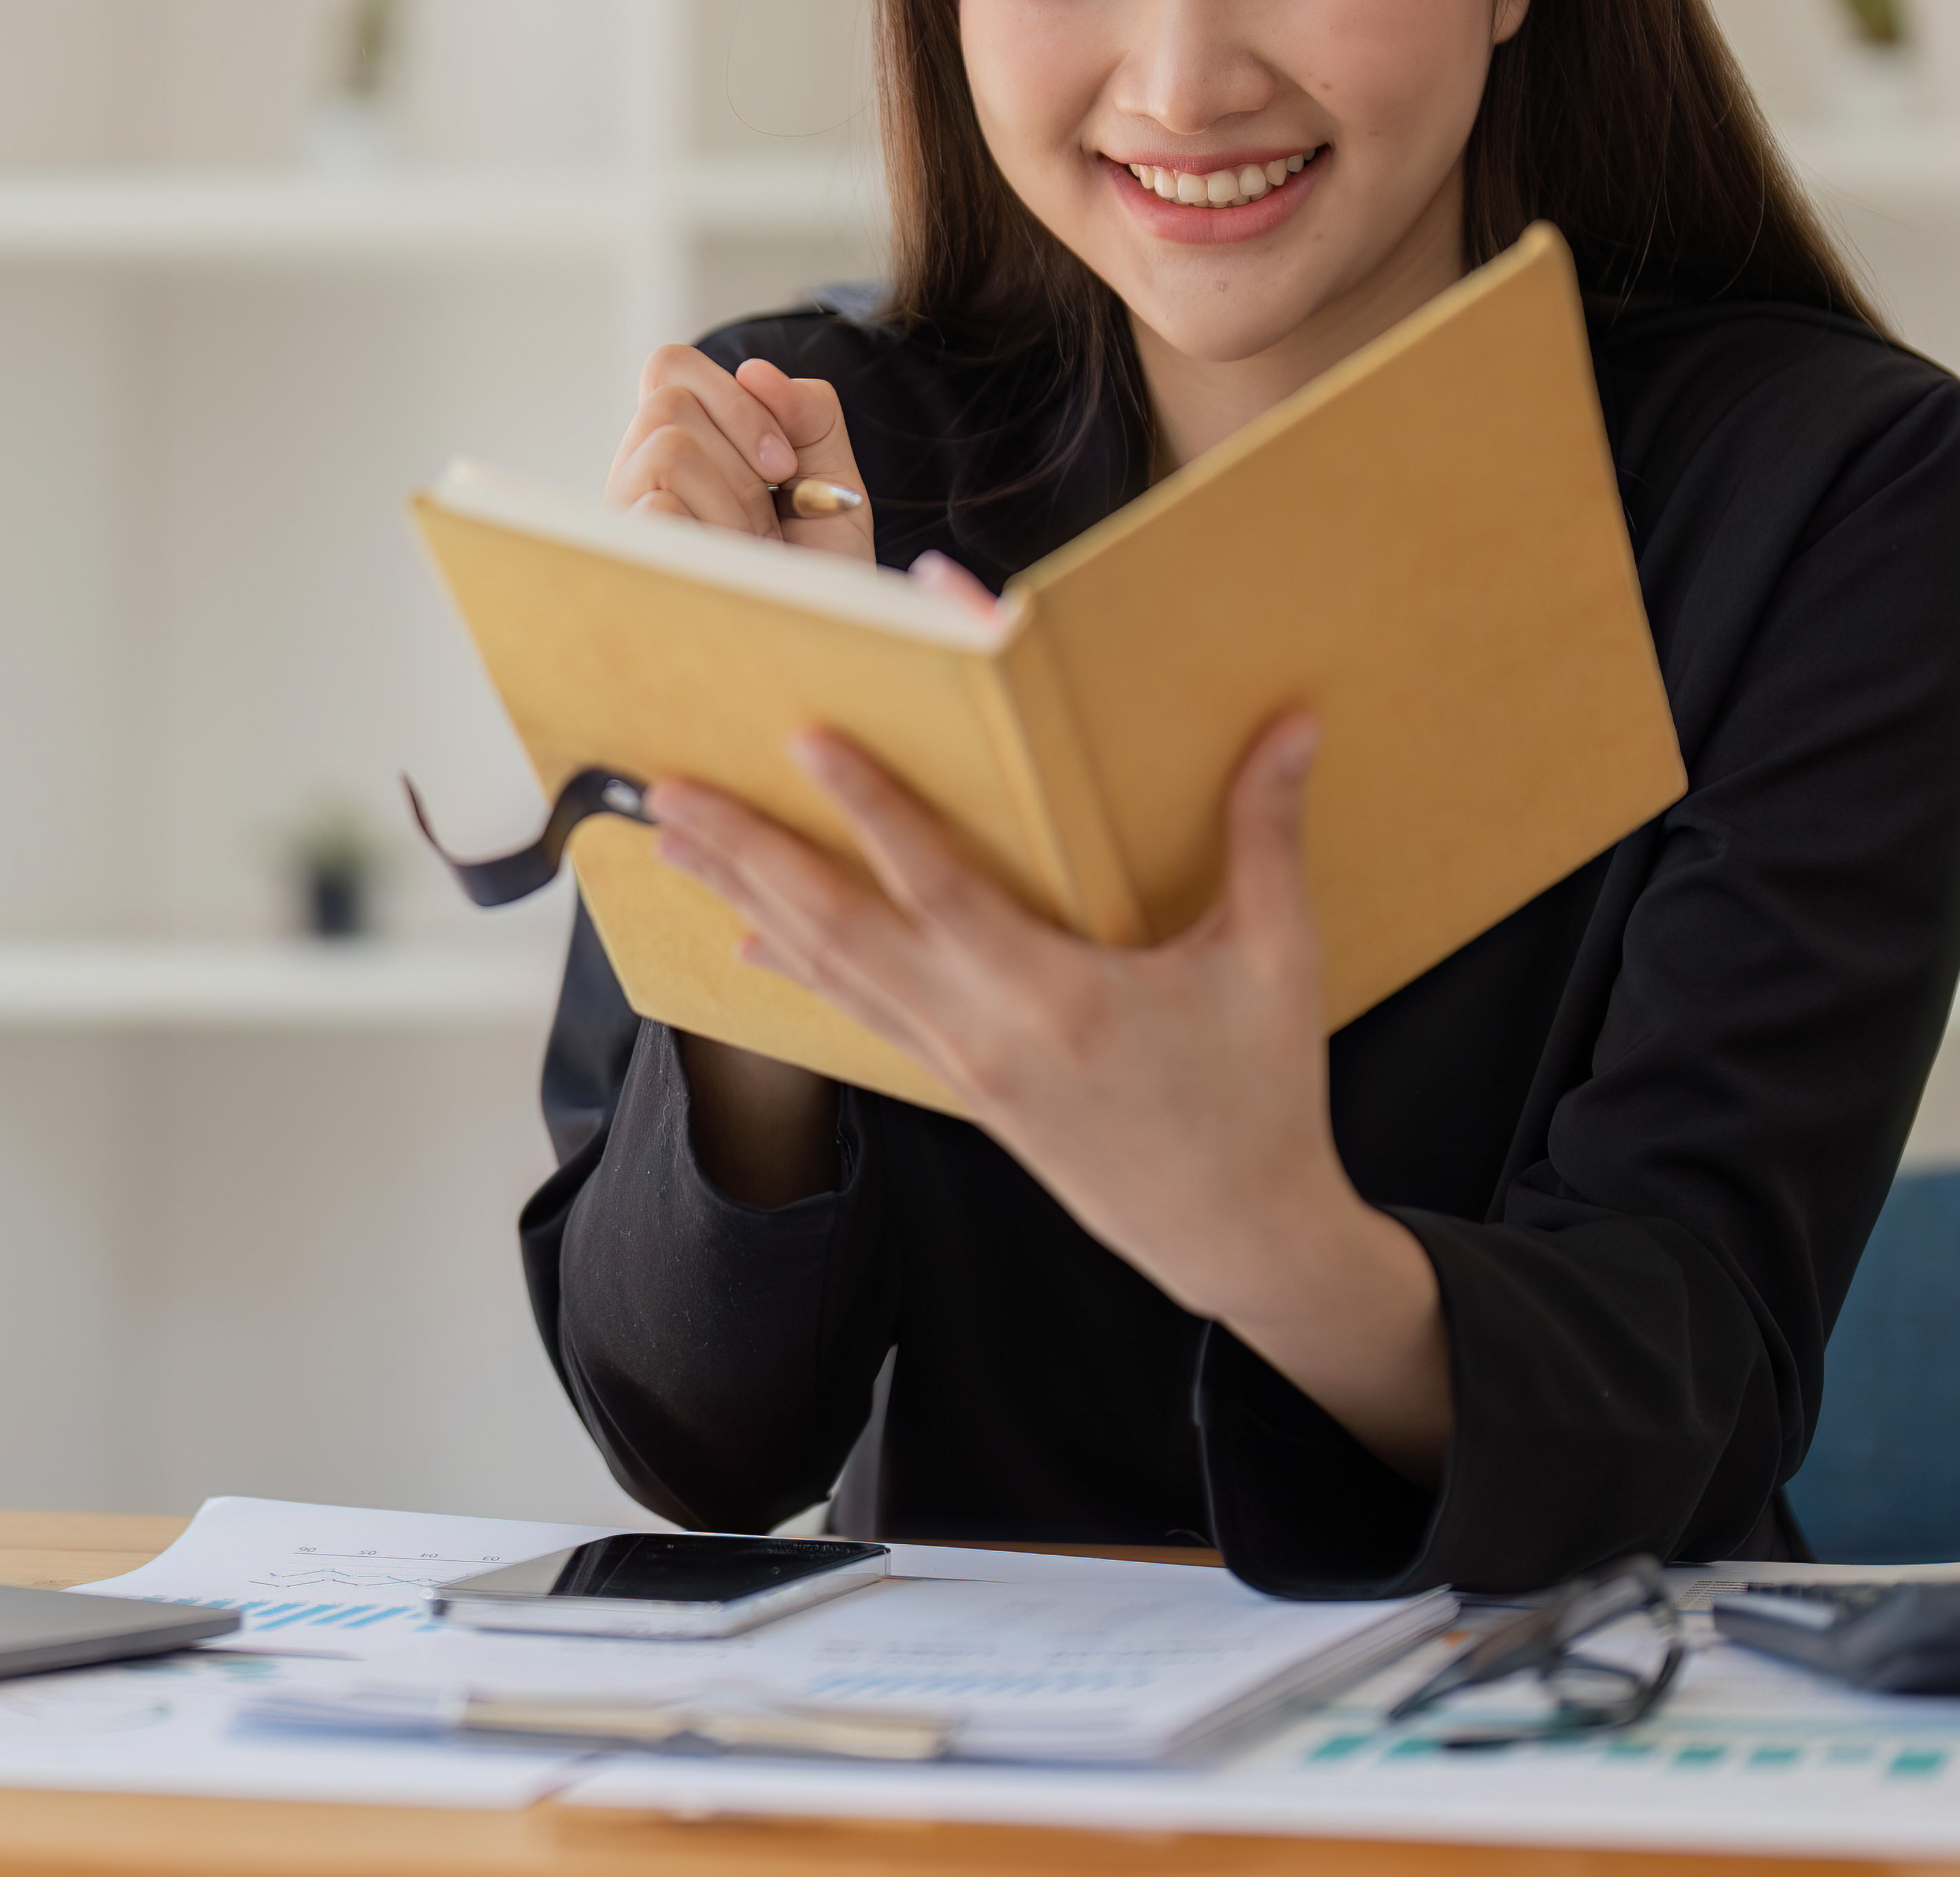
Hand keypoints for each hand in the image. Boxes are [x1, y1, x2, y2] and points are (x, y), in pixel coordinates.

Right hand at [602, 346, 874, 564]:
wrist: (818, 662)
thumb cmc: (815, 581)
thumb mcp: (833, 486)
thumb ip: (811, 416)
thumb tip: (756, 371)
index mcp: (679, 452)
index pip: (669, 369)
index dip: (732, 398)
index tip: (782, 463)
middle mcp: (638, 480)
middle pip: (668, 400)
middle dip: (741, 448)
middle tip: (769, 514)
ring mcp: (623, 521)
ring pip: (668, 447)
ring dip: (734, 496)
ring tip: (749, 549)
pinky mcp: (624, 561)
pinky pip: (660, 506)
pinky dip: (716, 533)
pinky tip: (730, 572)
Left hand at [647, 713, 1451, 1477]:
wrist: (1237, 1237)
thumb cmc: (1259, 1098)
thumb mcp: (1275, 965)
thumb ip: (1265, 837)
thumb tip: (1291, 723)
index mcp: (1055, 999)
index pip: (937, 884)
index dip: (869, 807)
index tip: (804, 738)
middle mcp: (984, 1032)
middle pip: (838, 927)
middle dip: (749, 853)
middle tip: (668, 789)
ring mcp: (962, 1065)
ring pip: (831, 969)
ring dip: (748, 896)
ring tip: (677, 838)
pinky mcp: (961, 1089)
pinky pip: (859, 1015)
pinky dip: (800, 968)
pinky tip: (749, 936)